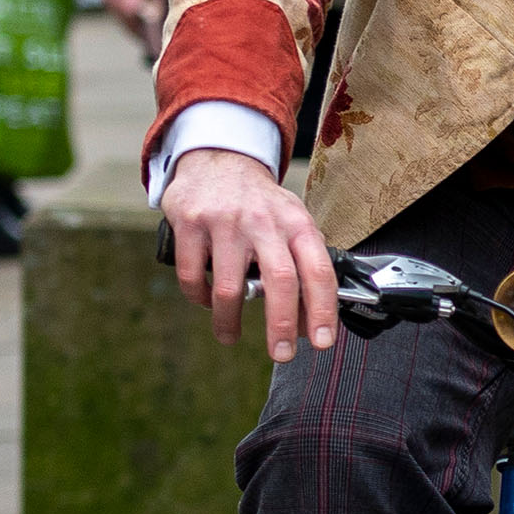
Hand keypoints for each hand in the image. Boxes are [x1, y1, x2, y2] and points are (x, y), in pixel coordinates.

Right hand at [164, 146, 337, 359]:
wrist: (220, 159)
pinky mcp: (190, 223)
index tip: (323, 342)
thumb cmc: (261, 204)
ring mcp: (226, 222)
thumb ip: (302, 265)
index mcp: (297, 223)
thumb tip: (310, 322)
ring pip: (231, 287)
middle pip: (279, 282)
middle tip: (281, 354)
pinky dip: (200, 297)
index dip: (323, 310)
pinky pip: (194, 275)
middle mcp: (264, 221)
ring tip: (230, 335)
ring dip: (229, 321)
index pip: (319, 270)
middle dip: (282, 325)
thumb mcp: (292, 222)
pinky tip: (207, 302)